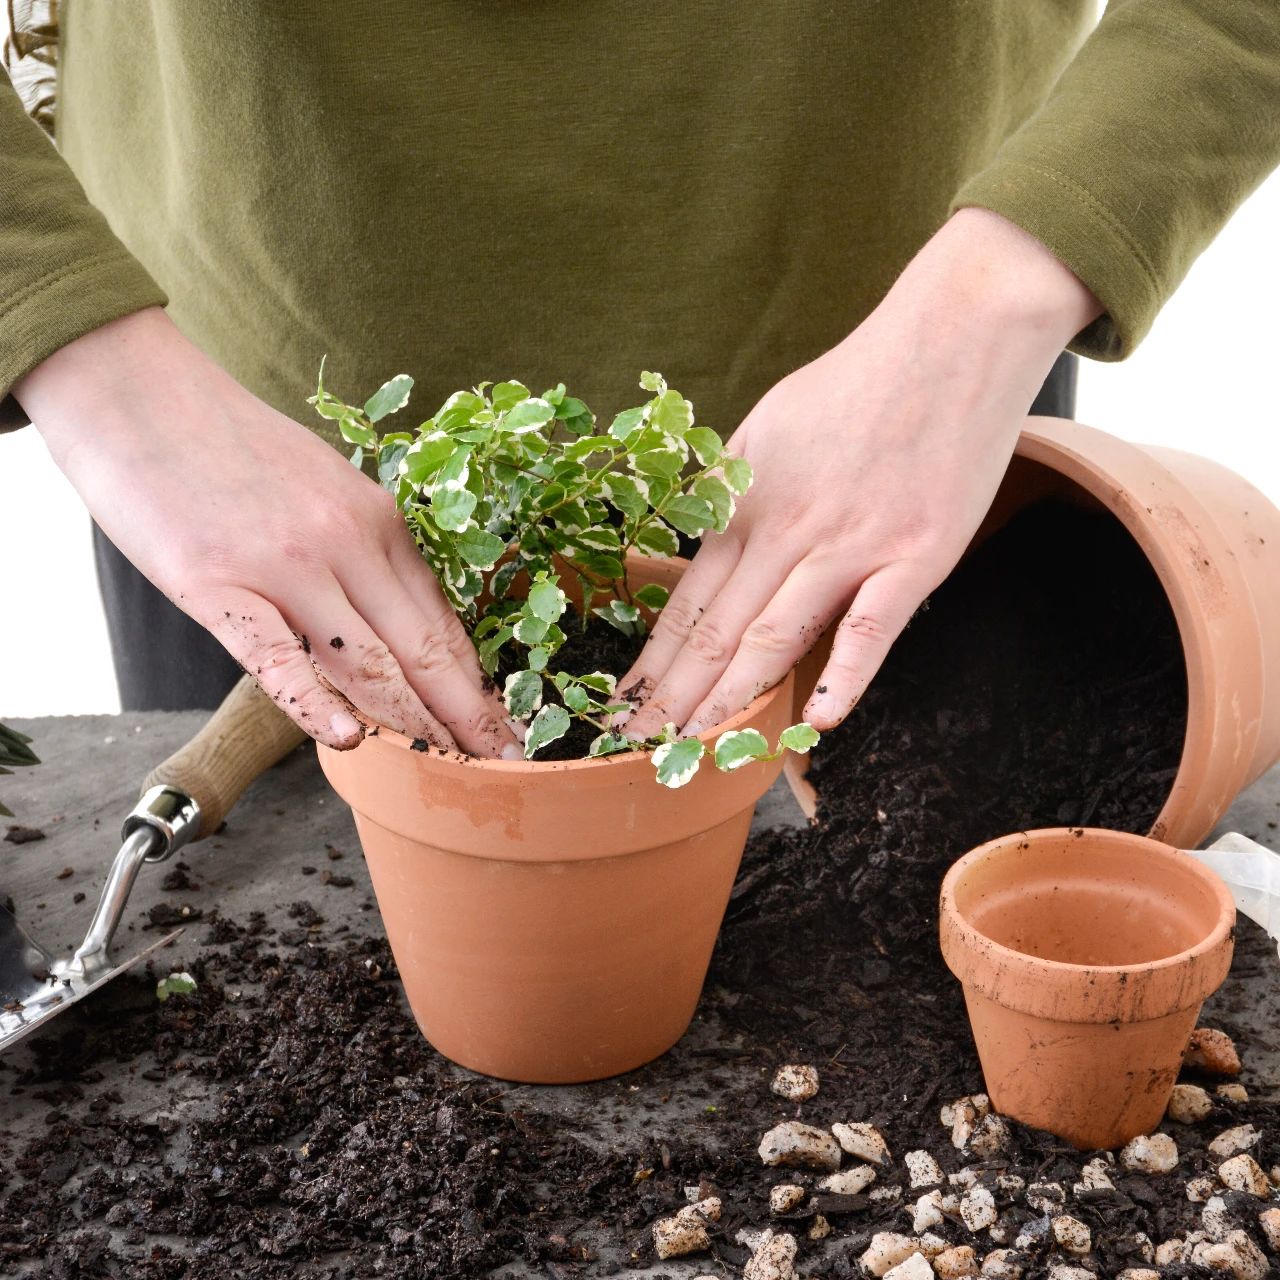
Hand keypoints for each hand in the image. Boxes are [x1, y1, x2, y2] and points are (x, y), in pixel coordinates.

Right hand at [16, 308, 520, 755]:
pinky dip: (313, 701)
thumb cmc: (229, 443)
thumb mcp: (322, 486)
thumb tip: (393, 619)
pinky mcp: (218, 584)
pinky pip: (275, 656)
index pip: (439, 621)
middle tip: (503, 764)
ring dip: (413, 723)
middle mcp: (346, 543)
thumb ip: (360, 550)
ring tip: (451, 771)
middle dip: (466, 715)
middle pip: (420, 649)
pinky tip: (346, 739)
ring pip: (365, 660)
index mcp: (376, 520)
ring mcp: (284, 565)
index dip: (475, 682)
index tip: (501, 725)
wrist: (138, 389)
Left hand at [621, 209, 1101, 738]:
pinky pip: (872, 627)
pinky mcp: (916, 554)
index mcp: (747, 500)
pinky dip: (845, 675)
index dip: (654, 662)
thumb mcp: (772, 429)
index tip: (625, 706)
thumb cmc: (861, 380)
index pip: (687, 601)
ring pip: (775, 636)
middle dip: (672, 699)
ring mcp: (851, 545)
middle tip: (638, 750)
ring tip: (694, 753)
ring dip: (730, 702)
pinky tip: (820, 720)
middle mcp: (787, 529)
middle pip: (717, 631)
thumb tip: (713, 545)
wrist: (952, 335)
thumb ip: (742, 496)